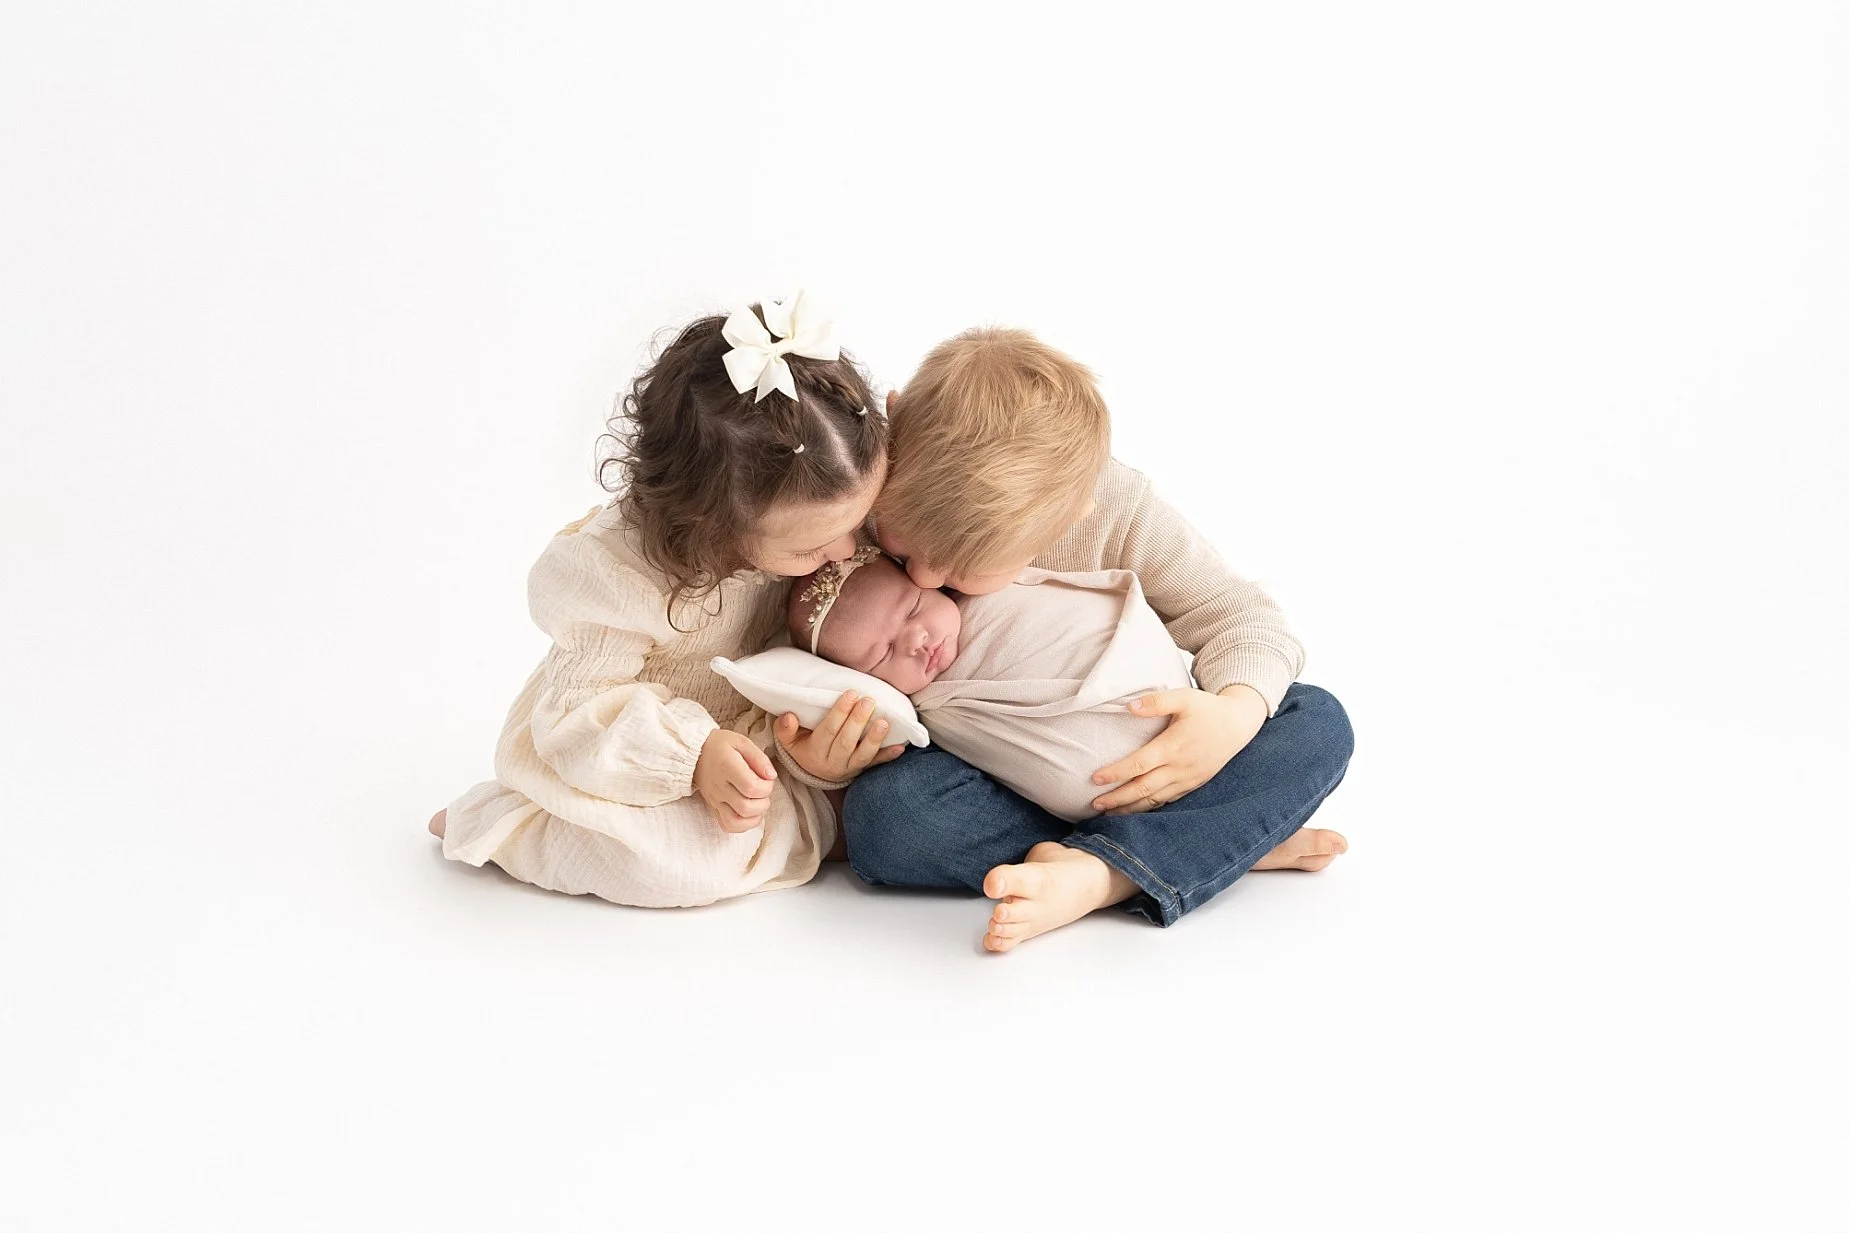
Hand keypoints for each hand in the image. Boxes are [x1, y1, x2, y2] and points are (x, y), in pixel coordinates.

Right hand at [694, 729, 777, 831]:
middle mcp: (719, 787)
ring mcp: (715, 800)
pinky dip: (743, 825)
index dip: (767, 787)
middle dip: (763, 802)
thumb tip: (771, 776)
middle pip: (746, 807)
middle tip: (763, 790)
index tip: (767, 779)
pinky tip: (749, 813)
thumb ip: (759, 758)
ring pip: (737, 822)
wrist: (696, 753)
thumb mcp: (741, 742)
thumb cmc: (721, 745)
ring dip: (755, 816)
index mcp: (727, 767)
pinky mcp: (713, 808)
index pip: (752, 788)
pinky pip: (727, 826)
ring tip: (758, 803)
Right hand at [774, 690, 905, 783]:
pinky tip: (900, 747)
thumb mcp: (789, 741)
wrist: (815, 772)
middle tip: (869, 701)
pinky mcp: (862, 769)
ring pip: (862, 755)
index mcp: (815, 751)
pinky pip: (875, 764)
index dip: (840, 713)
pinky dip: (888, 756)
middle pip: (846, 741)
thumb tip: (788, 716)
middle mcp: (833, 761)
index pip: (828, 731)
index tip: (850, 694)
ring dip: (874, 739)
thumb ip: (785, 729)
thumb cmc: (804, 748)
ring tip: (884, 722)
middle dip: (858, 721)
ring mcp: (849, 767)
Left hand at [1090, 684, 1268, 814]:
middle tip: (1094, 805)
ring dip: (1130, 808)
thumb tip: (1128, 706)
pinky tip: (1134, 811)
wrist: (1239, 725)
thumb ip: (1156, 701)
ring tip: (1108, 814)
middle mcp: (1179, 768)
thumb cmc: (1208, 709)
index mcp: (1173, 747)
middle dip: (1117, 799)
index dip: (1115, 773)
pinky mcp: (1193, 785)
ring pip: (1154, 800)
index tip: (1094, 779)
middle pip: (1142, 789)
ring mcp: (1187, 779)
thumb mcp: (1184, 697)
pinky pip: (1168, 801)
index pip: (1138, 765)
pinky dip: (1149, 809)